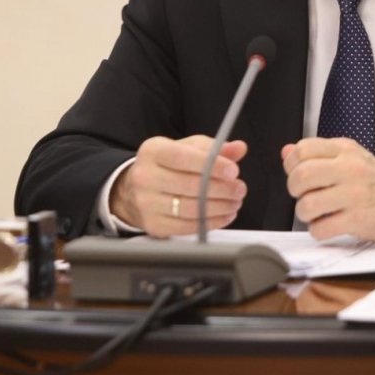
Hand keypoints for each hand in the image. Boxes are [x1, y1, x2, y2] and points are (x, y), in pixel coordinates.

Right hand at [110, 135, 247, 237]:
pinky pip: (187, 227)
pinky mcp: (154, 225)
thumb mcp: (187, 148)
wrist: (134, 190)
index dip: (211, 165)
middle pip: (189, 186)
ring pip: (190, 209)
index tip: (233, 171)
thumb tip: (238, 148)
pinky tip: (225, 215)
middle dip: (221, 189)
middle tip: (239, 188)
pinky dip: (211, 222)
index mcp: (153, 151)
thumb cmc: (166, 166)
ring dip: (220, 207)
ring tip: (235, 202)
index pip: (183, 157)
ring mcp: (147, 203)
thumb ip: (214, 148)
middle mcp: (145, 176)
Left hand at [281, 137, 374, 241]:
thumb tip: (286, 152)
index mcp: (344, 150)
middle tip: (303, 194)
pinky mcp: (358, 219)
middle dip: (294, 189)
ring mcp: (354, 194)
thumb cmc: (374, 180)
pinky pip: (321, 228)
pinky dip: (317, 230)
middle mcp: (350, 169)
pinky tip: (327, 225)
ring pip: (307, 205)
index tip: (297, 173)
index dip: (292, 165)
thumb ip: (317, 154)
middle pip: (301, 176)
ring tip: (316, 212)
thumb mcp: (348, 157)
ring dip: (305, 213)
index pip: (303, 149)